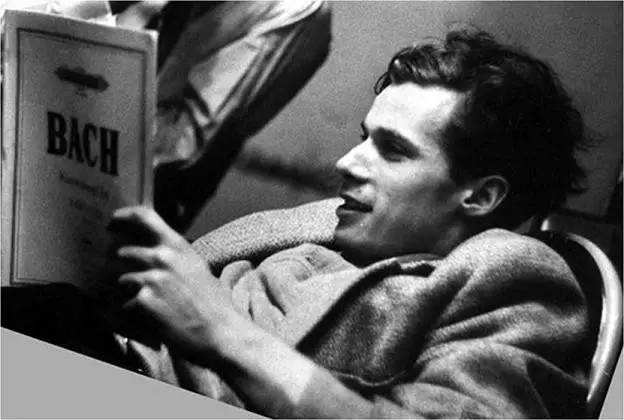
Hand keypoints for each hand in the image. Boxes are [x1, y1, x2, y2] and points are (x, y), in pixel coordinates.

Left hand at [108, 206, 237, 362]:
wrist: (221, 332)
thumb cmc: (214, 304)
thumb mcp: (197, 268)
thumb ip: (174, 257)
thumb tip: (153, 252)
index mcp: (178, 246)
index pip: (144, 217)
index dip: (123, 217)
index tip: (112, 222)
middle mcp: (163, 257)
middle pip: (123, 252)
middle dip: (122, 267)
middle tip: (131, 282)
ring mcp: (152, 278)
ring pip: (122, 280)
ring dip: (129, 293)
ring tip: (149, 306)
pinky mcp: (144, 301)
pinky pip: (125, 305)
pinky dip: (134, 314)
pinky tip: (151, 320)